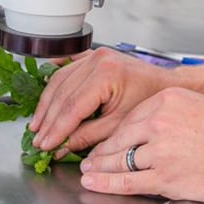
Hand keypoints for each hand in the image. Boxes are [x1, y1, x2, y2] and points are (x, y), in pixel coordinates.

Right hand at [29, 47, 172, 153]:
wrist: (167, 85)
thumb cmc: (150, 103)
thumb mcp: (119, 125)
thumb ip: (89, 136)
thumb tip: (62, 148)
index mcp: (106, 75)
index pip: (72, 106)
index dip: (56, 129)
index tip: (44, 145)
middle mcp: (97, 60)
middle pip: (62, 93)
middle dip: (47, 119)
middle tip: (37, 139)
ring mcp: (94, 55)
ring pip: (59, 80)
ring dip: (46, 104)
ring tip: (37, 124)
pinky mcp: (93, 56)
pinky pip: (67, 67)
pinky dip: (54, 82)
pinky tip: (43, 92)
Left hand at [77, 87, 203, 203]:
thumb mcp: (196, 105)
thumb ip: (168, 111)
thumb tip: (143, 123)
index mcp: (166, 100)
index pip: (128, 117)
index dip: (112, 131)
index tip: (103, 138)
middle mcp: (159, 122)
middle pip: (119, 138)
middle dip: (100, 150)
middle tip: (87, 156)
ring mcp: (160, 151)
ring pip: (120, 160)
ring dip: (99, 167)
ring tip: (88, 170)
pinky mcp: (164, 177)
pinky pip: (127, 182)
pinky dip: (106, 184)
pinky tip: (93, 182)